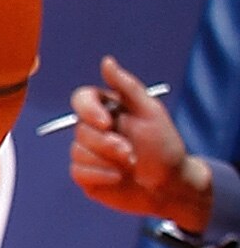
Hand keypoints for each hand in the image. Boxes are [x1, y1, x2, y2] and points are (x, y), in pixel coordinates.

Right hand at [70, 57, 214, 228]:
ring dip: (105, 161)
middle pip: (80, 130)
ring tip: (130, 166)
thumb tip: (106, 61)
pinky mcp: (86, 175)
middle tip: (130, 153)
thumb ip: (127, 86)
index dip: (88, 110)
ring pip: (77, 151)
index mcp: (107, 110)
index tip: (107, 123)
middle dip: (106, 144)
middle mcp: (94, 129)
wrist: (170, 186)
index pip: (81, 99)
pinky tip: (118, 178)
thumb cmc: (164, 146)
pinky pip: (77, 171)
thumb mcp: (150, 112)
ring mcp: (88, 153)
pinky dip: (99, 175)